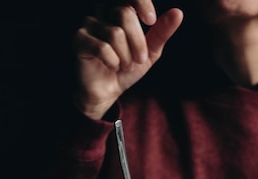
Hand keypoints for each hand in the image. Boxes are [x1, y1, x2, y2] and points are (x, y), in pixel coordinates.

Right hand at [73, 1, 183, 119]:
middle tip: (138, 60)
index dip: (142, 2)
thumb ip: (161, 32)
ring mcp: (88, 24)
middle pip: (125, 14)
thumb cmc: (126, 68)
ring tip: (123, 66)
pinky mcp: (79, 40)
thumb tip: (178, 13)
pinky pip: (103, 47)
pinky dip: (112, 61)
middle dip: (137, 42)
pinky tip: (111, 67)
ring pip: (115, 34)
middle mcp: (102, 11)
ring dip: (125, 57)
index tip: (150, 20)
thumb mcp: (149, 51)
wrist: (108, 91)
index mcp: (118, 9)